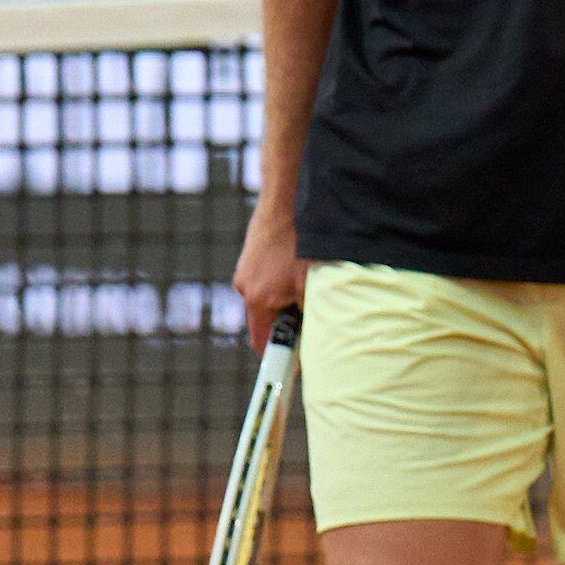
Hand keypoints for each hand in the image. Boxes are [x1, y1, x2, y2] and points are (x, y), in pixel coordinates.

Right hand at [233, 200, 307, 351]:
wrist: (288, 199)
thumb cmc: (303, 241)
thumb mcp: (314, 283)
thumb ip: (312, 313)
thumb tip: (319, 336)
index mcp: (258, 299)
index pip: (262, 342)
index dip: (278, 355)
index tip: (293, 365)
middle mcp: (246, 287)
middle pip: (267, 320)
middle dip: (290, 322)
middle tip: (316, 316)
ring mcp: (246, 270)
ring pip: (271, 298)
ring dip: (290, 298)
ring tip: (310, 281)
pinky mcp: (252, 256)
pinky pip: (270, 279)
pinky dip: (286, 280)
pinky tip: (303, 265)